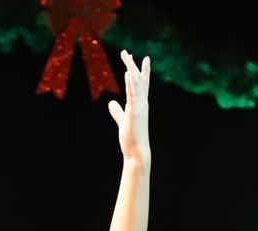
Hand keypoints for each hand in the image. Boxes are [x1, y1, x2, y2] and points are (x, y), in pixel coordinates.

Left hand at [109, 51, 150, 165]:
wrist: (136, 152)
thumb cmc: (131, 138)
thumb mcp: (123, 121)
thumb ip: (117, 112)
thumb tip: (111, 104)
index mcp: (141, 104)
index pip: (143, 84)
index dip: (144, 71)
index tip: (146, 58)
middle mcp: (142, 103)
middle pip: (139, 80)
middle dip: (133, 65)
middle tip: (126, 53)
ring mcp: (139, 107)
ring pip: (136, 84)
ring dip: (131, 69)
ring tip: (126, 56)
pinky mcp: (134, 112)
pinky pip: (132, 95)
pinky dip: (130, 83)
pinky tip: (127, 73)